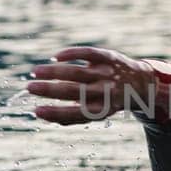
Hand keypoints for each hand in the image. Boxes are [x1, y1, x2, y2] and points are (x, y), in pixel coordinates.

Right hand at [27, 45, 160, 125]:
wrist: (141, 84)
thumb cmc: (109, 101)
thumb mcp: (96, 113)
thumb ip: (71, 117)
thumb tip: (43, 116)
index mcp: (102, 109)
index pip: (76, 113)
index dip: (55, 113)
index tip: (36, 111)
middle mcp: (106, 91)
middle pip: (74, 91)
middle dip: (49, 90)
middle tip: (29, 88)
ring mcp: (108, 73)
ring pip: (77, 72)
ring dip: (54, 72)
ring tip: (35, 72)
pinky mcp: (108, 57)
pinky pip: (88, 53)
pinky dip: (71, 54)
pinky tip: (55, 57)